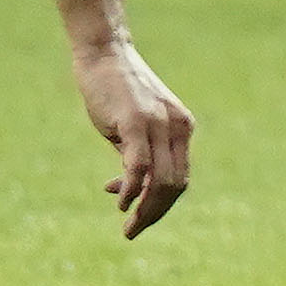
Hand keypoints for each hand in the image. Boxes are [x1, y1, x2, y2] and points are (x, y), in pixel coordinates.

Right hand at [74, 40, 192, 238]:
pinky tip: (121, 201)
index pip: (180, 179)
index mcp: (182, 129)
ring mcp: (158, 124)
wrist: (104, 53)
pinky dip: (132, 191)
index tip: (139, 217)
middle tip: (133, 231)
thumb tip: (132, 192)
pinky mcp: (137, 121)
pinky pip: (141, 167)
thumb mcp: (134, 127)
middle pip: (174, 186)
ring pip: (161, 182)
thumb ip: (138, 156)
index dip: (161, 205)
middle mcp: (177, 127)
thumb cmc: (116, 91)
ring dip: (145, 210)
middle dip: (154, 214)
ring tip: (128, 226)